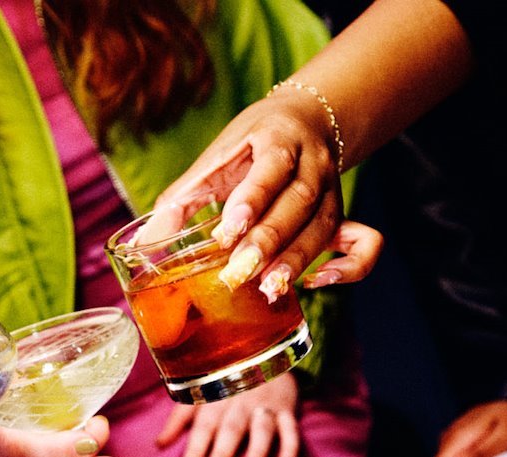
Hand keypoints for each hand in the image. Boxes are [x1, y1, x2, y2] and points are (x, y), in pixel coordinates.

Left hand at [150, 91, 356, 293]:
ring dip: (296, 260)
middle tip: (237, 273)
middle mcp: (311, 165)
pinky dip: (350, 267)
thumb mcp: (216, 158)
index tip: (227, 231)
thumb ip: (182, 198)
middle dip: (267, 241)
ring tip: (268, 288)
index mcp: (277, 140)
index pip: (270, 169)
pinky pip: (364, 243)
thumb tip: (142, 244)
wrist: (307, 120)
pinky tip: (316, 283)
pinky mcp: (343, 215)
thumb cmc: (252, 142)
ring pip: (324, 227)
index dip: (250, 200)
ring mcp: (332, 191)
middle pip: (297, 204)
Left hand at [157, 373, 300, 456]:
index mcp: (216, 401)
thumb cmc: (224, 383)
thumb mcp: (199, 396)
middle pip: (231, 429)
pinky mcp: (286, 410)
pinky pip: (291, 429)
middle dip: (223, 452)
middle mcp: (240, 403)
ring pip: (261, 428)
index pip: (203, 427)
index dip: (195, 449)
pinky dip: (290, 447)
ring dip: (257, 450)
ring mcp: (264, 406)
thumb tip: (158, 445)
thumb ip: (179, 420)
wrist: (262, 354)